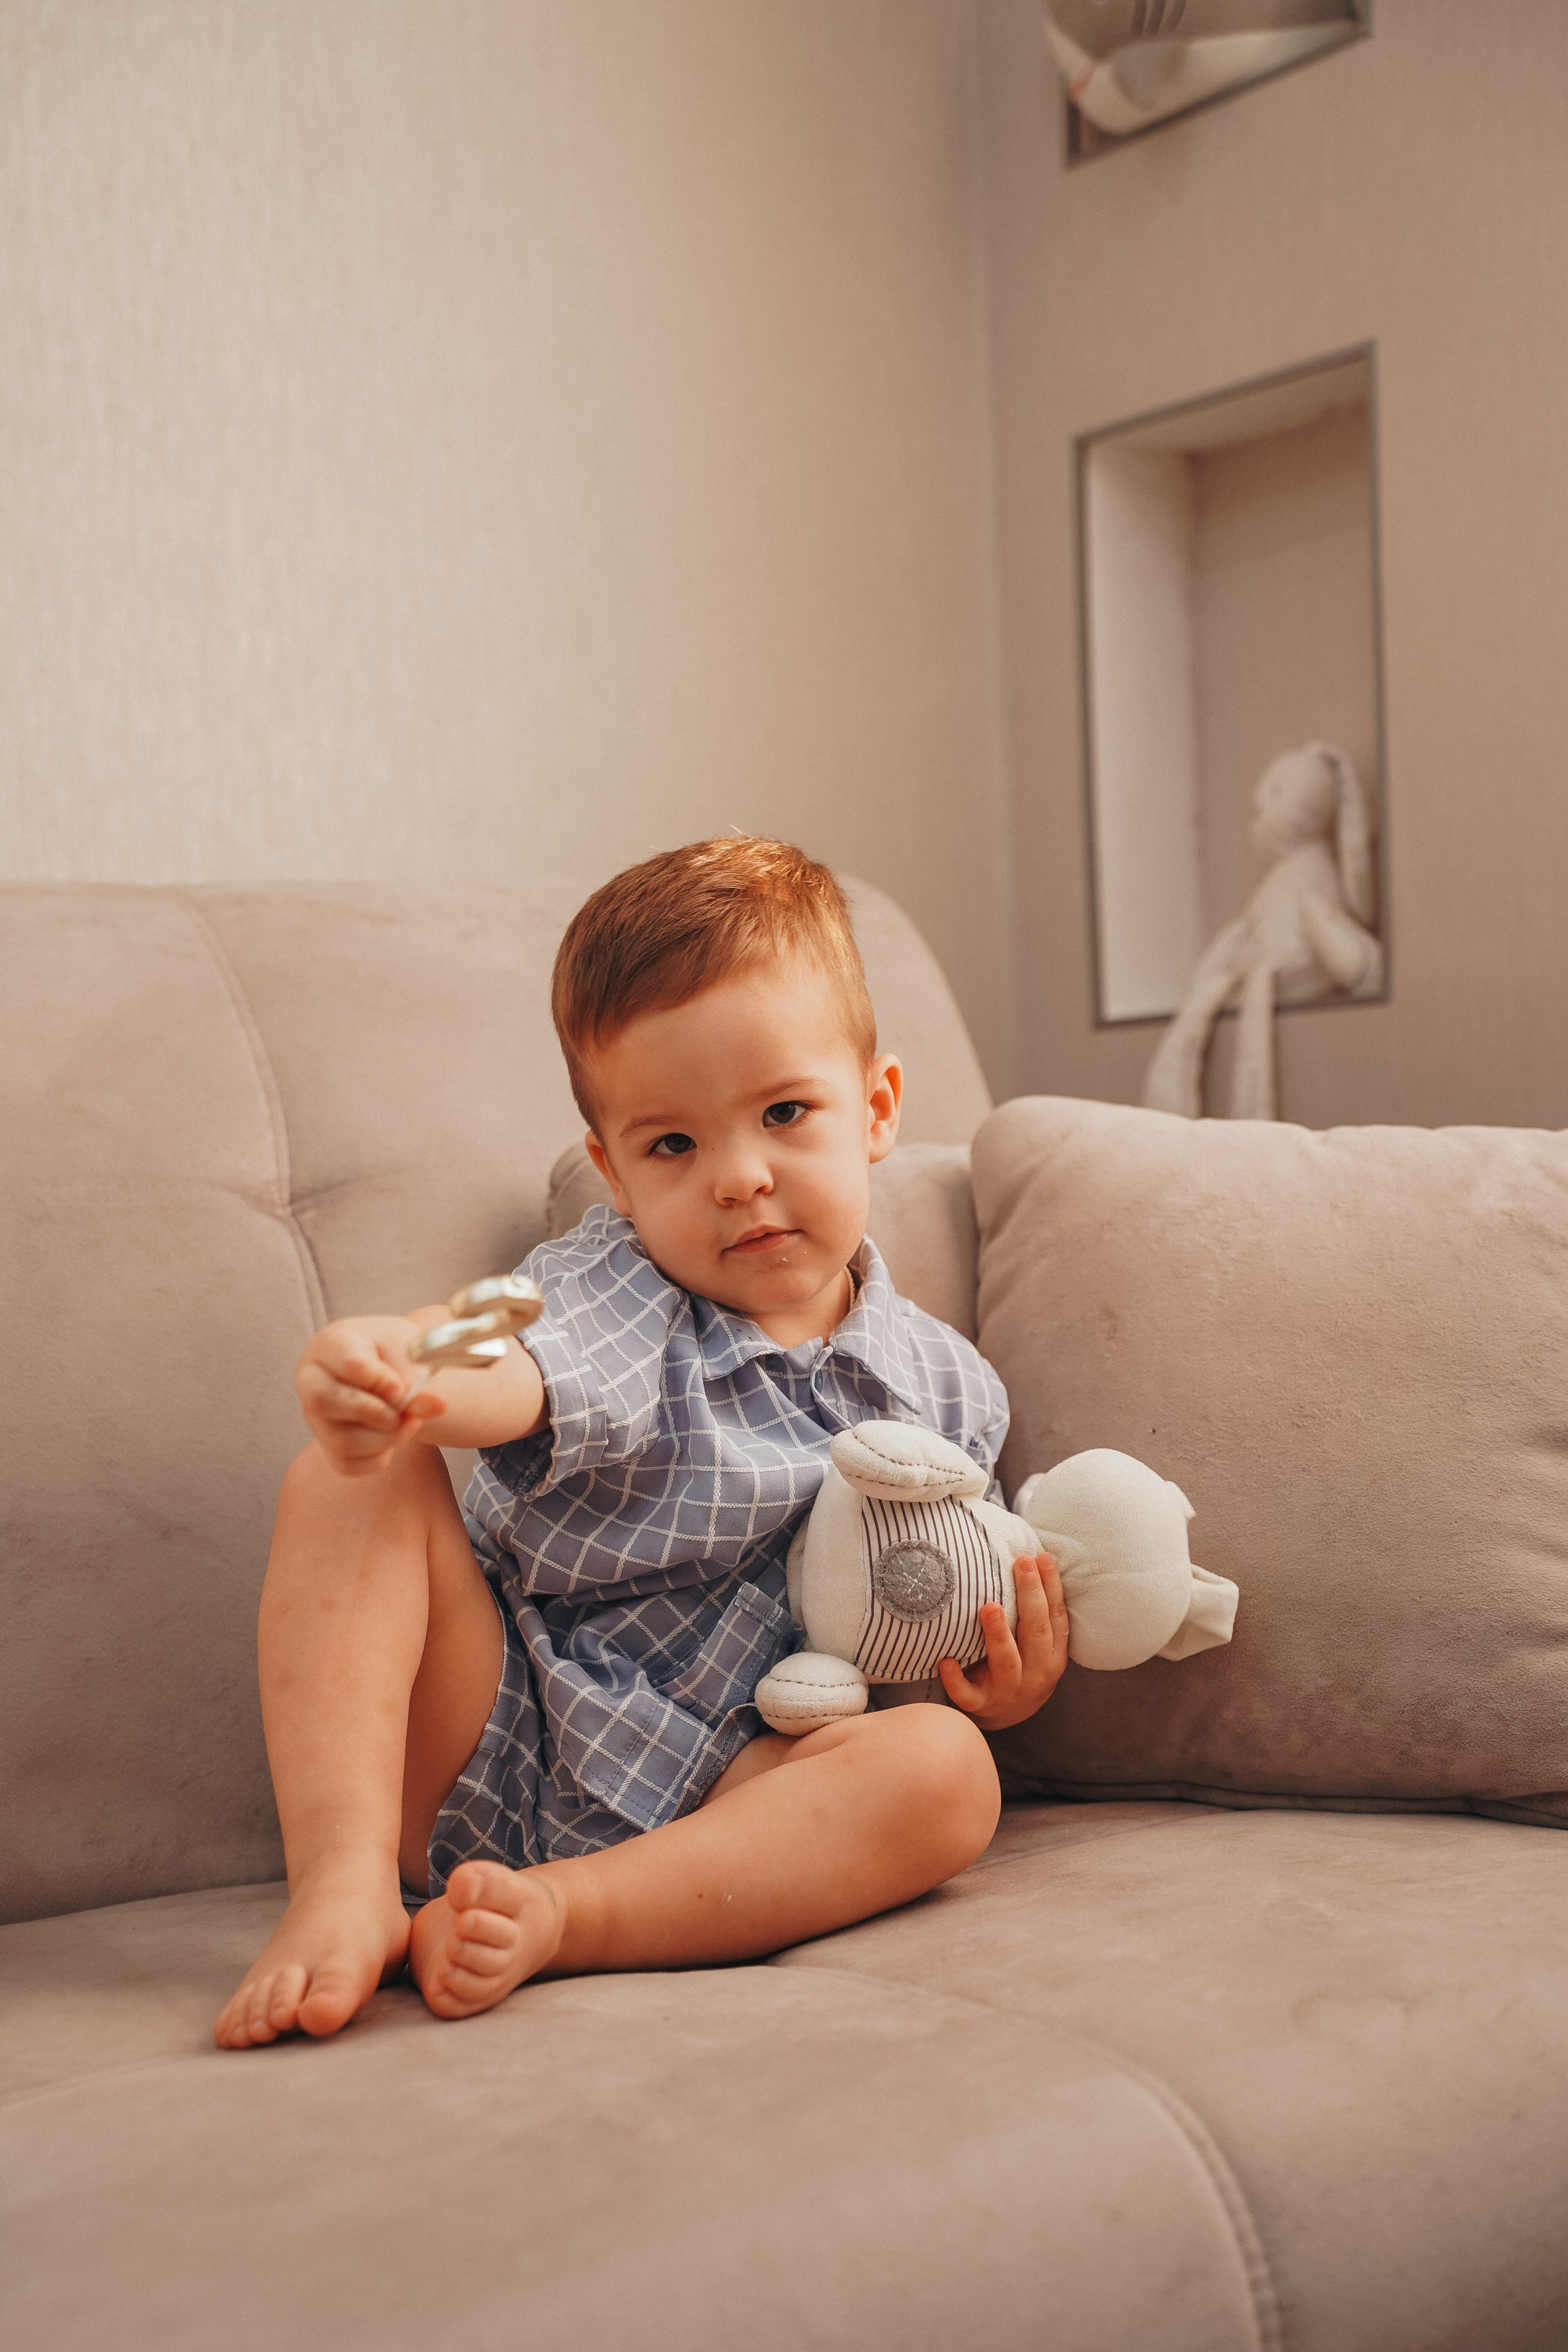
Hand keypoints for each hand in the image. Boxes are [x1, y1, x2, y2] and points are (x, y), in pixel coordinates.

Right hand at [296, 1315, 445, 1475]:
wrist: (390, 1366)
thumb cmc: (392, 1351)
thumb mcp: (408, 1352)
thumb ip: (417, 1379)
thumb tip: (438, 1406)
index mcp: (329, 1345)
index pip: (346, 1362)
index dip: (379, 1379)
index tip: (400, 1387)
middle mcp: (312, 1381)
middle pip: (323, 1401)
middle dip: (372, 1411)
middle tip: (402, 1413)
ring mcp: (317, 1417)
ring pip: (341, 1440)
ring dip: (386, 1438)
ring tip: (409, 1422)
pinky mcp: (328, 1447)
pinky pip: (350, 1464)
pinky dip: (380, 1456)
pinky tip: (392, 1434)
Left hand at [937, 1555, 1068, 1730]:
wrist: (1006, 1714)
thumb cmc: (1019, 1662)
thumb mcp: (1034, 1641)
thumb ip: (1031, 1609)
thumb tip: (1026, 1553)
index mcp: (1053, 1654)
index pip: (1055, 1616)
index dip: (1051, 1586)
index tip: (1041, 1556)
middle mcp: (1037, 1673)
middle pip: (1036, 1633)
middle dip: (1030, 1596)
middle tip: (1021, 1563)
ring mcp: (1009, 1691)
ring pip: (1007, 1663)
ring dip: (999, 1635)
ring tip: (988, 1607)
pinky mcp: (982, 1705)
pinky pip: (969, 1695)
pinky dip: (956, 1680)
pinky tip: (945, 1661)